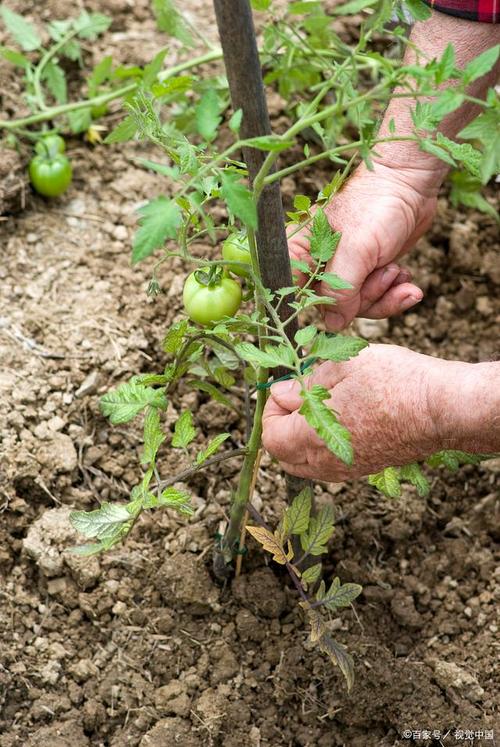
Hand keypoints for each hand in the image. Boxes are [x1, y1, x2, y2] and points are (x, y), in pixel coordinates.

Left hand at [262, 344, 463, 481]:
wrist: (442, 407)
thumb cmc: (395, 382)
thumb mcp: (342, 367)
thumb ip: (306, 384)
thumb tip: (283, 393)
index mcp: (314, 438)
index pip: (271, 437)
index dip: (270, 411)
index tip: (284, 388)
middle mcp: (328, 462)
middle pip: (284, 456)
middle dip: (282, 426)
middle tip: (296, 397)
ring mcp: (349, 469)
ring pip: (306, 464)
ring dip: (301, 437)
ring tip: (318, 404)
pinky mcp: (367, 467)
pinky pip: (330, 464)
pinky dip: (322, 445)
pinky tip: (339, 416)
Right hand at [288, 160, 439, 330]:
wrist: (411, 183)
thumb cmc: (377, 206)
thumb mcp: (356, 251)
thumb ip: (339, 290)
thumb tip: (333, 324)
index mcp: (302, 252)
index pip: (294, 292)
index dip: (314, 307)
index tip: (343, 309)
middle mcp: (319, 263)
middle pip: (331, 306)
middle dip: (364, 299)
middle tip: (385, 274)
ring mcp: (345, 269)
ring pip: (356, 306)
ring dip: (382, 295)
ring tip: (398, 272)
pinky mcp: (367, 271)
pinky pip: (374, 298)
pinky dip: (393, 293)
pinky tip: (406, 278)